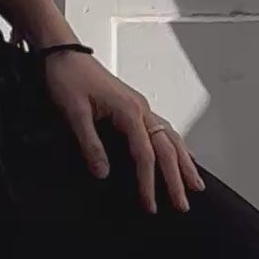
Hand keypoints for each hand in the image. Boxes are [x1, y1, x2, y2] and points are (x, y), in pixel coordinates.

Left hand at [42, 50, 203, 212]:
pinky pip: (163, 129)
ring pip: (171, 137)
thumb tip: (103, 172)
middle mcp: (140, 108)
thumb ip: (90, 144)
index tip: (150, 205)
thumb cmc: (67, 77)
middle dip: (176, 179)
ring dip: (183, 163)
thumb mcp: (74, 113)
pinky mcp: (134, 106)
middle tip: (182, 205)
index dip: (148, 182)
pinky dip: (176, 145)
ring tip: (195, 185)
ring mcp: (140, 106)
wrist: (62, 53)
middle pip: (166, 148)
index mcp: (128, 110)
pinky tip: (182, 154)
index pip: (144, 154)